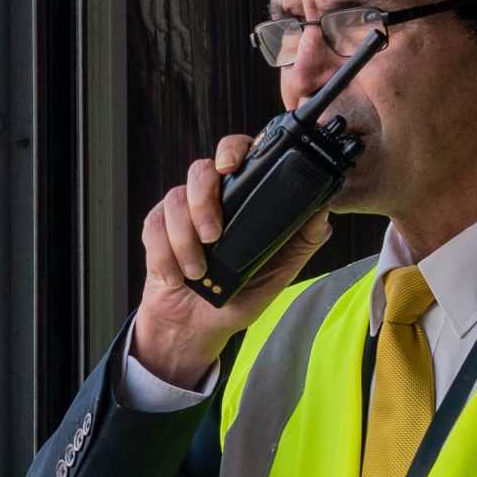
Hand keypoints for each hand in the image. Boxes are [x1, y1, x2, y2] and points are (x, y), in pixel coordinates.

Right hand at [132, 133, 333, 387]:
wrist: (197, 326)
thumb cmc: (239, 296)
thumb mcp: (280, 272)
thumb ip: (302, 241)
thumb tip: (323, 211)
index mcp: (243, 200)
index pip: (240, 155)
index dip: (233, 150)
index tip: (230, 168)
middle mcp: (212, 199)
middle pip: (201, 169)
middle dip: (204, 199)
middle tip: (214, 235)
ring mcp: (181, 213)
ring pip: (175, 200)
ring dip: (185, 240)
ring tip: (198, 271)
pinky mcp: (156, 230)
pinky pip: (153, 227)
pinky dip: (165, 255)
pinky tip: (177, 276)